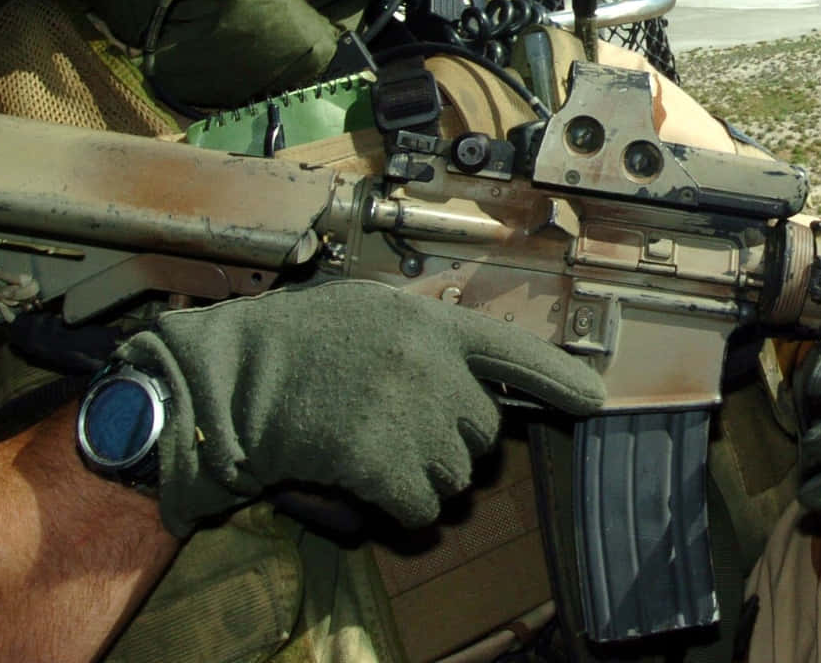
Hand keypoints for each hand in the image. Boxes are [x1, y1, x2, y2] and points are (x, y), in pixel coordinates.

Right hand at [115, 280, 605, 534]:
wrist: (227, 382)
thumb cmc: (285, 345)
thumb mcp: (362, 311)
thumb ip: (417, 335)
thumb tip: (461, 371)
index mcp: (430, 324)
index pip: (514, 351)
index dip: (558, 378)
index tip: (593, 399)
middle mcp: (433, 366)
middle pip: (485, 432)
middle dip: (453, 443)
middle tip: (398, 434)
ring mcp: (411, 415)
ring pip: (456, 476)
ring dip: (422, 478)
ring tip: (369, 452)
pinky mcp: (384, 463)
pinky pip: (421, 509)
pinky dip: (398, 510)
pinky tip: (360, 484)